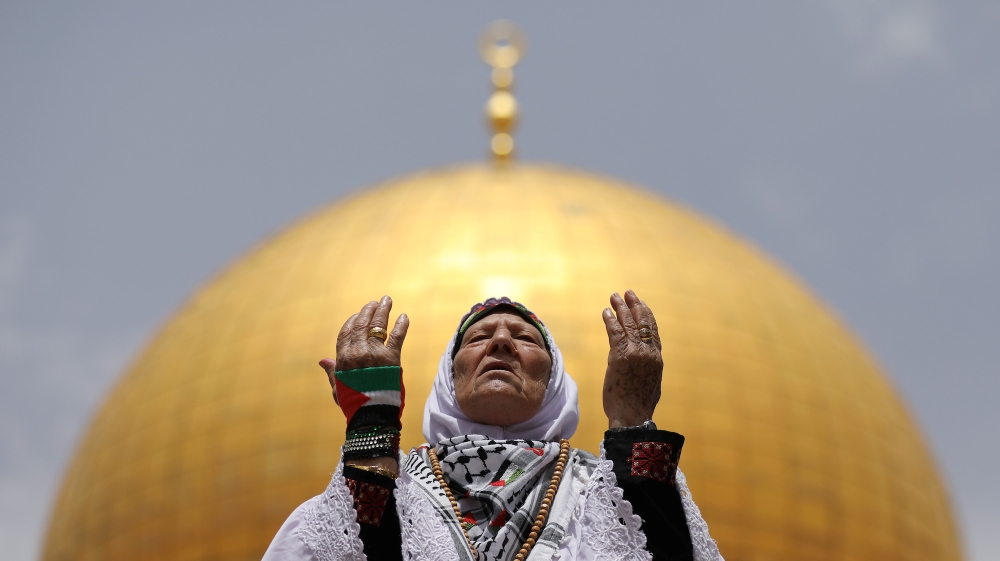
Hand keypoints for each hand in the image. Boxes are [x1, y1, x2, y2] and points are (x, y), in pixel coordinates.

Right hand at [320, 295, 408, 404]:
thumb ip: (332, 371)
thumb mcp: (337, 387)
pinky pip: (397, 336)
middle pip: (362, 324)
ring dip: (383, 310)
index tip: (358, 314)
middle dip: (368, 310)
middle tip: (375, 302)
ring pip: (378, 325)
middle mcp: (357, 351)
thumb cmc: (353, 403)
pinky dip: (401, 325)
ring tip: (387, 300)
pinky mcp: (392, 357)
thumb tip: (322, 361)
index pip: (346, 331)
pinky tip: (404, 316)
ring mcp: (374, 353)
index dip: (352, 320)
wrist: (372, 414)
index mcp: (343, 357)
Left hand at [602, 290, 662, 428]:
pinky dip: (610, 320)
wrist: (632, 417)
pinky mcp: (619, 356)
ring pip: (628, 324)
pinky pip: (615, 332)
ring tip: (614, 297)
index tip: (641, 304)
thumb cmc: (638, 406)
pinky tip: (606, 312)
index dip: (647, 315)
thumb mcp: (651, 384)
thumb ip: (648, 369)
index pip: (653, 331)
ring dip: (620, 308)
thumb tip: (644, 365)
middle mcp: (648, 353)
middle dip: (634, 305)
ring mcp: (635, 353)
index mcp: (657, 359)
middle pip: (642, 322)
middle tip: (628, 293)